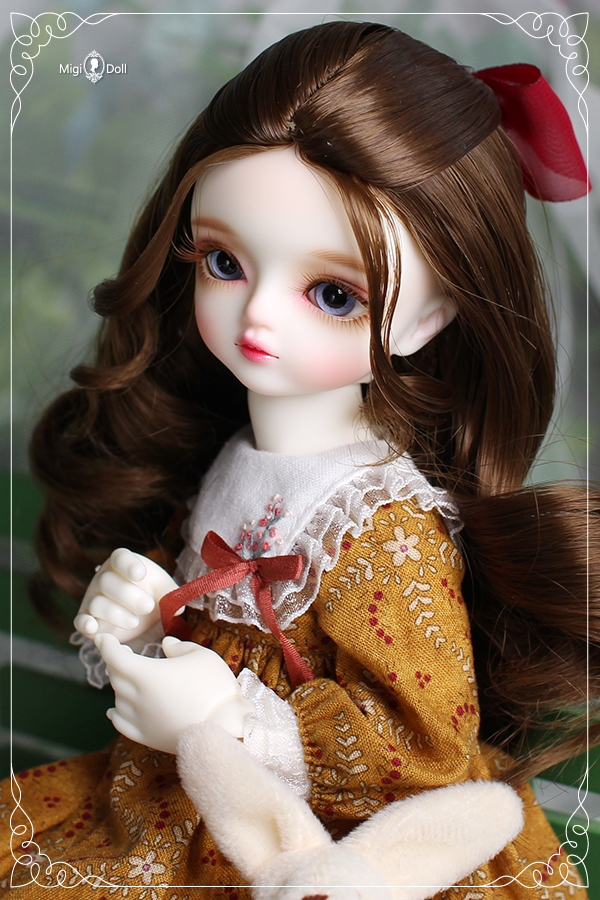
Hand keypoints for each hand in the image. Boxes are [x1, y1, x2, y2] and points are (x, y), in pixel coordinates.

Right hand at [74, 548, 178, 643]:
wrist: (139, 616)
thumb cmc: (150, 595)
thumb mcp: (162, 590)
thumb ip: (170, 594)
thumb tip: (178, 608)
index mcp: (122, 564)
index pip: (120, 557)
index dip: (128, 564)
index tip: (140, 574)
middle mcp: (104, 578)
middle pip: (108, 582)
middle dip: (129, 595)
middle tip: (148, 607)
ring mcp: (92, 598)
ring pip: (97, 603)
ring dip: (116, 613)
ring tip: (134, 621)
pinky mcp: (87, 619)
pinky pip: (81, 620)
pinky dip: (85, 624)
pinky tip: (93, 628)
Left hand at [95, 633, 253, 752]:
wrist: (224, 727)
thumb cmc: (214, 687)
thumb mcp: (201, 655)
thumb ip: (179, 647)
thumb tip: (166, 643)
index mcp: (146, 674)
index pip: (114, 656)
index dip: (106, 645)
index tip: (103, 637)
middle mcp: (136, 697)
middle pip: (114, 675)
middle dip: (115, 661)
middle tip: (122, 652)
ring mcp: (139, 719)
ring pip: (117, 697)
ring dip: (119, 684)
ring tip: (129, 677)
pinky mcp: (145, 736)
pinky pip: (120, 723)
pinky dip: (115, 712)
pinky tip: (114, 708)